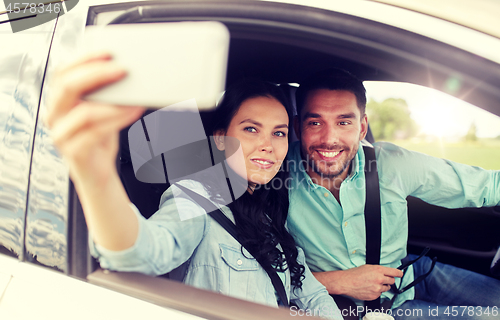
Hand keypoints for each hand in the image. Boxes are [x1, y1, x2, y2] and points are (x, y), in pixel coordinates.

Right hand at [44, 52, 144, 249]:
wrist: (98, 172)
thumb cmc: (100, 136)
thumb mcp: (101, 110)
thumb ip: (105, 93)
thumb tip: (131, 72)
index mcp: (59, 100)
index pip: (62, 72)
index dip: (83, 60)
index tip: (108, 53)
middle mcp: (55, 115)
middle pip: (67, 88)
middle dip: (96, 75)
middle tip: (123, 70)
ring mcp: (62, 135)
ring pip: (85, 112)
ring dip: (114, 102)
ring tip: (136, 96)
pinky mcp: (75, 151)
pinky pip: (96, 132)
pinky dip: (118, 119)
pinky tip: (134, 111)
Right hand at [313, 264, 403, 300]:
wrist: (346, 282)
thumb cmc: (354, 274)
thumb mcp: (368, 267)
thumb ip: (379, 270)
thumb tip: (386, 272)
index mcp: (379, 270)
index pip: (395, 272)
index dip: (399, 273)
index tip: (400, 274)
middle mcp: (380, 279)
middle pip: (392, 281)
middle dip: (389, 280)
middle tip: (382, 279)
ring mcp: (377, 288)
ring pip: (386, 288)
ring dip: (382, 286)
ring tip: (372, 283)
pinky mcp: (374, 296)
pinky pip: (380, 294)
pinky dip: (376, 292)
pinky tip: (369, 288)